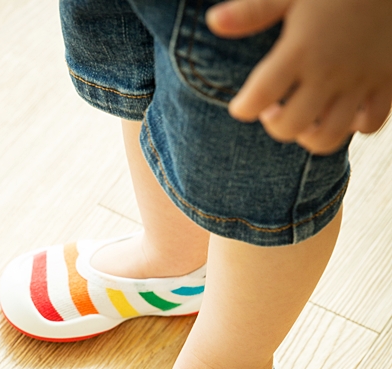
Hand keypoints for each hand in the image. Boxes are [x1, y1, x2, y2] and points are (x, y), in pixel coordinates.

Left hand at [206, 0, 391, 153]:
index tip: (240, 105)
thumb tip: (213, 22)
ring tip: (305, 117)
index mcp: (301, 48)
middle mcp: (329, 71)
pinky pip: (369, 125)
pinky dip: (354, 127)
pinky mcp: (388, 82)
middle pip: (290, 127)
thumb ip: (253, 10)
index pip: (259, 96)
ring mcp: (360, 80)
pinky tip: (344, 111)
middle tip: (273, 109)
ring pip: (327, 137)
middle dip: (275, 125)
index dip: (243, 108)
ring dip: (309, 135)